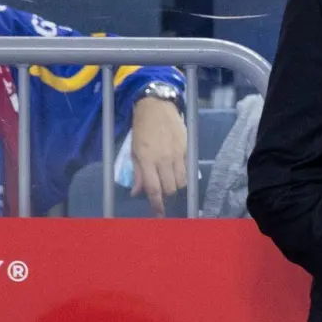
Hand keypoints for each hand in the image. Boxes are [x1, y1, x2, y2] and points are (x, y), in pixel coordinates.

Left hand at [128, 96, 186, 215]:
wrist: (157, 107)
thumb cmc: (142, 128)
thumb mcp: (134, 150)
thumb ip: (136, 172)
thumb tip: (136, 192)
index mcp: (146, 160)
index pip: (153, 189)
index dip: (156, 205)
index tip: (158, 214)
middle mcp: (163, 160)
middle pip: (170, 188)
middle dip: (166, 193)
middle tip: (161, 189)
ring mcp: (177, 155)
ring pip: (181, 182)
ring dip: (175, 185)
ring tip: (170, 179)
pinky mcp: (187, 149)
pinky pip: (188, 170)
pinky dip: (183, 175)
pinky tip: (178, 170)